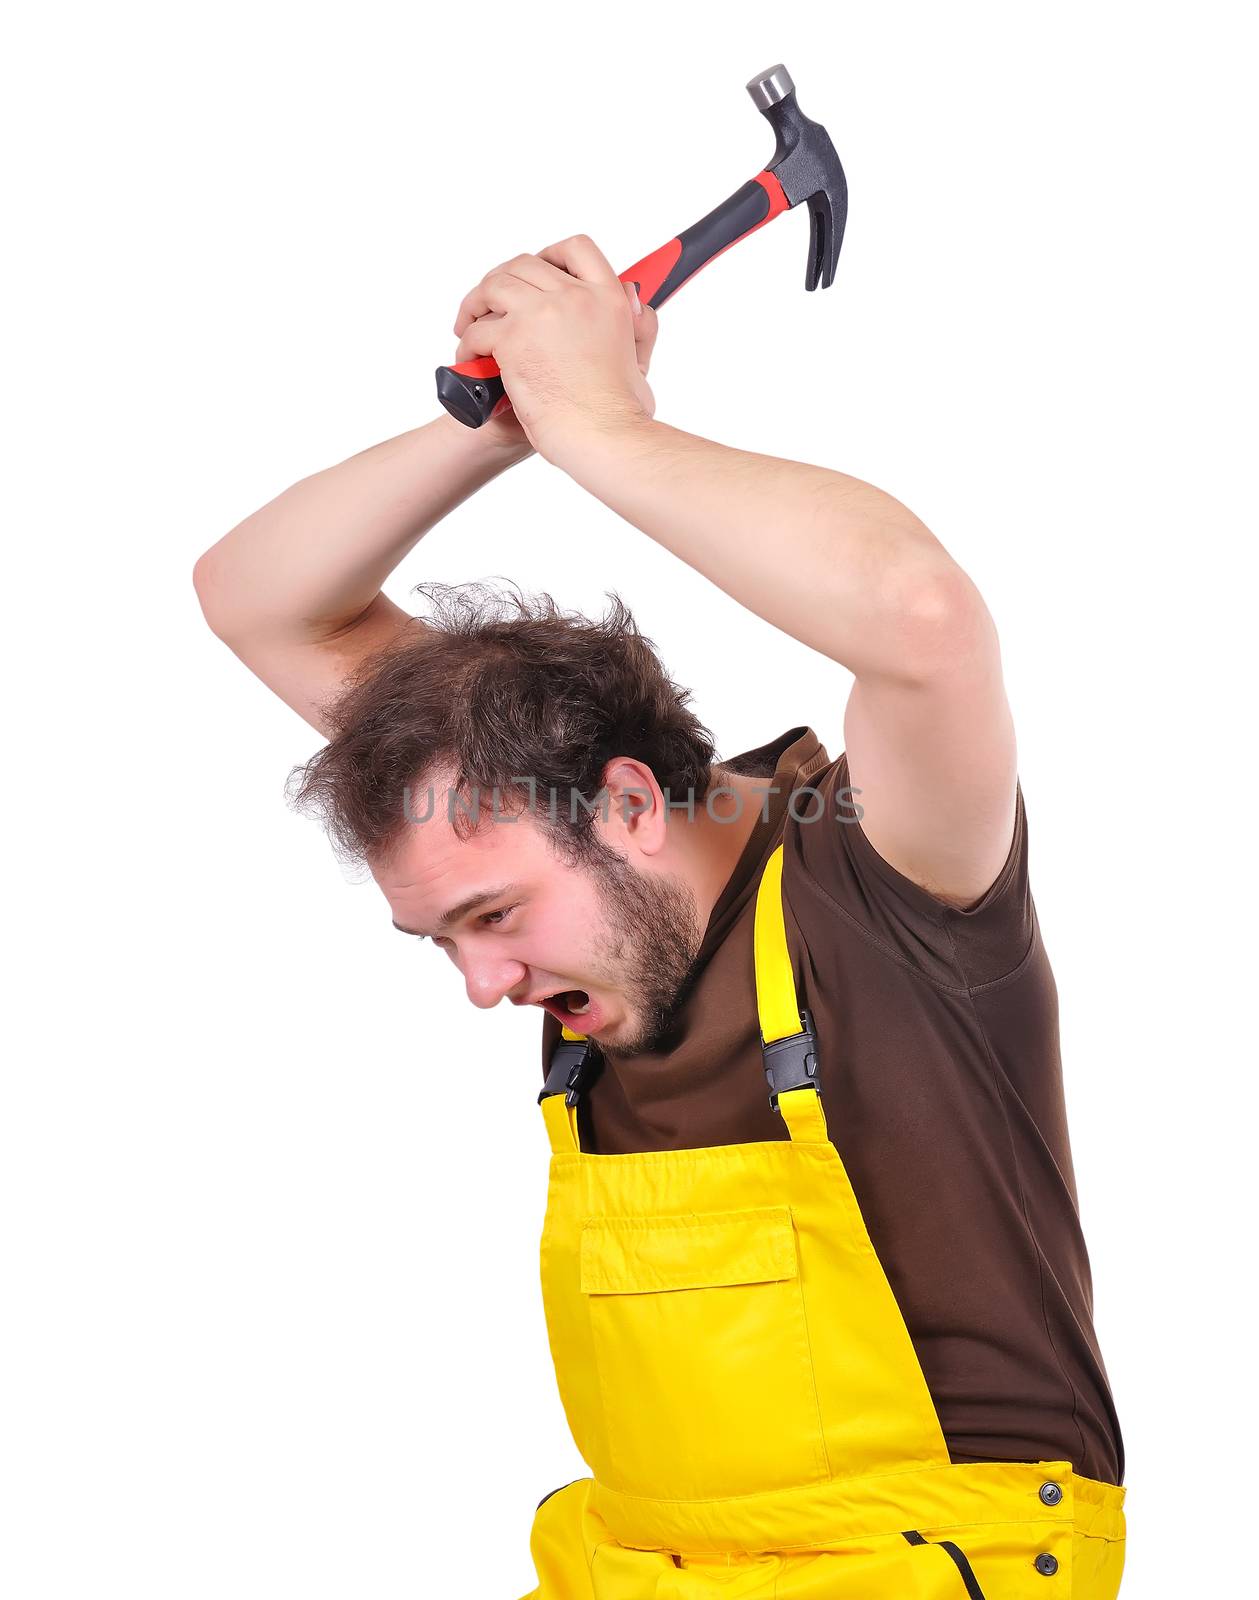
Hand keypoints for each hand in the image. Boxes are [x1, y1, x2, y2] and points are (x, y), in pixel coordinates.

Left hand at [452, 235, 658, 462]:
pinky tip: (470, 360)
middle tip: (491, 303)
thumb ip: (638, 326)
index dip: (551, 255)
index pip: (577, 250)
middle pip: (525, 265)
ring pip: (494, 287)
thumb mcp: (640, 360)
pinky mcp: (513, 340)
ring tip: (469, 327)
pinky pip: (478, 330)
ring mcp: (540, 314)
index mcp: (608, 299)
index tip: (538, 269)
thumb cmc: (620, 413)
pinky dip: (468, 345)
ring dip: (475, 305)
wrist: (603, 438)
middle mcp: (574, 297)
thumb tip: (634, 298)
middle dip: (502, 280)